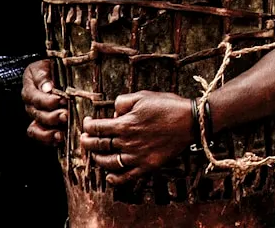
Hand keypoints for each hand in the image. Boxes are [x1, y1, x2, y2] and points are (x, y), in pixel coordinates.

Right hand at [23, 59, 66, 146]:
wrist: (55, 72)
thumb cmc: (51, 68)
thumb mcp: (45, 66)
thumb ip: (44, 76)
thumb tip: (47, 87)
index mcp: (29, 89)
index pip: (35, 98)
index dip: (47, 101)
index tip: (61, 99)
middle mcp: (31, 106)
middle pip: (37, 115)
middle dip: (52, 117)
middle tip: (66, 115)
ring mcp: (36, 117)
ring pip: (36, 130)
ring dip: (49, 133)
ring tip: (61, 134)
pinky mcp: (43, 126)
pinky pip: (42, 137)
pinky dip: (49, 141)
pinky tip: (60, 140)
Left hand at [80, 91, 194, 185]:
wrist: (190, 122)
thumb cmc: (168, 106)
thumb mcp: (143, 95)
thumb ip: (123, 101)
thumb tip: (113, 112)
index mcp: (125, 124)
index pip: (97, 128)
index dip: (88, 125)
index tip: (86, 123)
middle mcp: (127, 142)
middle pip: (99, 146)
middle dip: (87, 142)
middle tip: (84, 139)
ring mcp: (136, 156)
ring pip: (109, 162)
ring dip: (97, 159)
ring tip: (94, 154)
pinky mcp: (147, 166)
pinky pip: (126, 177)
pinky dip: (114, 179)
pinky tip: (109, 176)